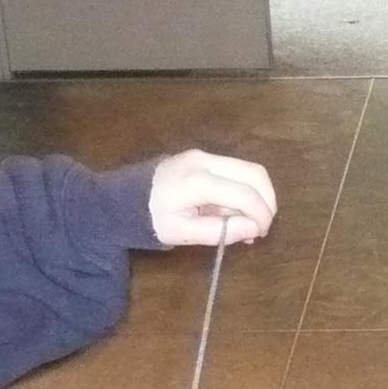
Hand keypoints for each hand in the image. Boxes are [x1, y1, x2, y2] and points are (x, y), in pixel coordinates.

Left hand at [150, 150, 276, 247]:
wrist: (120, 199)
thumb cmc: (149, 219)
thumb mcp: (181, 233)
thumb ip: (219, 231)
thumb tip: (254, 228)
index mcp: (197, 181)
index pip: (245, 194)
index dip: (261, 214)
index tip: (261, 233)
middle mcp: (205, 161)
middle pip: (255, 174)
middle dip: (267, 200)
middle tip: (263, 225)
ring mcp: (203, 156)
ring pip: (249, 168)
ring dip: (258, 193)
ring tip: (250, 220)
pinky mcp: (202, 157)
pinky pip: (236, 169)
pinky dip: (245, 187)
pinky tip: (236, 209)